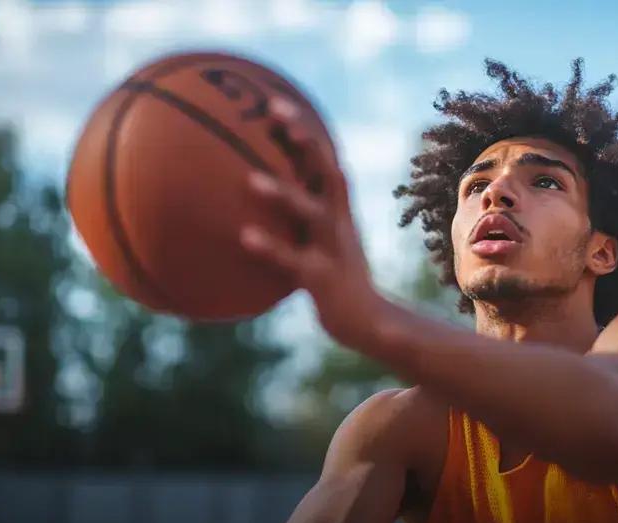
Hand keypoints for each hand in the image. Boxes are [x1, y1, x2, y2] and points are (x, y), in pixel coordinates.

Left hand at [239, 132, 382, 347]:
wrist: (371, 324)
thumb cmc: (335, 283)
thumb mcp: (320, 246)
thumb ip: (296, 224)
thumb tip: (253, 203)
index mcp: (338, 211)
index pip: (324, 160)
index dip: (304, 132)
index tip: (275, 103)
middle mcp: (339, 222)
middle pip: (326, 170)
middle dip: (303, 141)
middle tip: (273, 114)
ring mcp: (333, 248)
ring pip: (311, 213)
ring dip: (283, 194)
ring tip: (251, 180)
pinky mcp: (323, 278)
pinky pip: (293, 260)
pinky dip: (271, 247)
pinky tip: (245, 236)